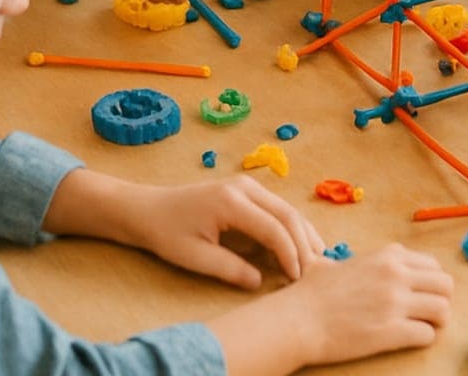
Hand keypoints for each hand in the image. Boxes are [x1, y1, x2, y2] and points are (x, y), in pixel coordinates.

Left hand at [120, 176, 323, 287]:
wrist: (150, 209)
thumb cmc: (168, 233)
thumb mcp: (195, 256)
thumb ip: (229, 268)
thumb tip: (260, 282)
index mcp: (231, 201)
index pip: (273, 227)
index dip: (290, 254)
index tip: (297, 278)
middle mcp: (244, 186)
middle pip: (286, 213)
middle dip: (304, 243)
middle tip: (314, 272)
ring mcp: (247, 185)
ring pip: (286, 208)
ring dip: (302, 233)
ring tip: (316, 259)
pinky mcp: (246, 190)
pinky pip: (276, 207)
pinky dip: (291, 227)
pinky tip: (299, 245)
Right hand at [279, 245, 453, 366]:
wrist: (300, 318)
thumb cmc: (315, 292)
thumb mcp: (347, 263)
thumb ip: (370, 262)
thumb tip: (378, 268)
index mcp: (388, 256)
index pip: (432, 265)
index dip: (430, 281)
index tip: (422, 293)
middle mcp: (396, 275)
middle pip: (445, 285)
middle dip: (440, 300)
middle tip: (428, 312)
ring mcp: (396, 303)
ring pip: (443, 309)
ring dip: (436, 320)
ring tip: (422, 326)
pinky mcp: (392, 332)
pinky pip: (427, 335)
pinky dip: (422, 338)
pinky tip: (409, 338)